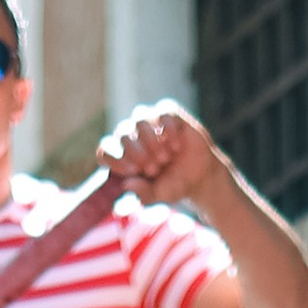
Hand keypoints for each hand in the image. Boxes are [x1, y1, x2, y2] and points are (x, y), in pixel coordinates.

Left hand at [100, 99, 225, 212]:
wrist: (202, 177)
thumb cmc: (175, 185)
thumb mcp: (159, 195)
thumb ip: (143, 193)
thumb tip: (126, 184)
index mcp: (125, 157)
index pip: (106, 150)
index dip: (114, 159)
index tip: (131, 170)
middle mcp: (134, 137)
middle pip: (122, 134)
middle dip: (136, 153)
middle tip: (153, 168)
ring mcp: (151, 123)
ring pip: (139, 119)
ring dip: (150, 140)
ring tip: (164, 158)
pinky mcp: (169, 114)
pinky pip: (161, 112)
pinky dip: (167, 129)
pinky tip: (176, 145)